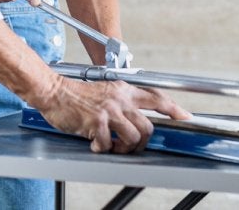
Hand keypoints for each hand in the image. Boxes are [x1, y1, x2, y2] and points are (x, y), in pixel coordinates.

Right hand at [32, 76, 190, 153]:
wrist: (53, 91)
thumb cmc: (75, 94)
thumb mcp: (103, 90)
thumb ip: (120, 101)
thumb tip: (133, 119)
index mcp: (123, 90)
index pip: (156, 98)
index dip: (173, 108)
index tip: (185, 117)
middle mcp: (119, 99)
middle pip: (148, 126)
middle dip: (143, 142)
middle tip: (130, 146)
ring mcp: (109, 111)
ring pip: (134, 138)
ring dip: (124, 149)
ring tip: (112, 146)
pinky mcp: (96, 122)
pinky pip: (108, 145)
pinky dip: (102, 149)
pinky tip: (94, 144)